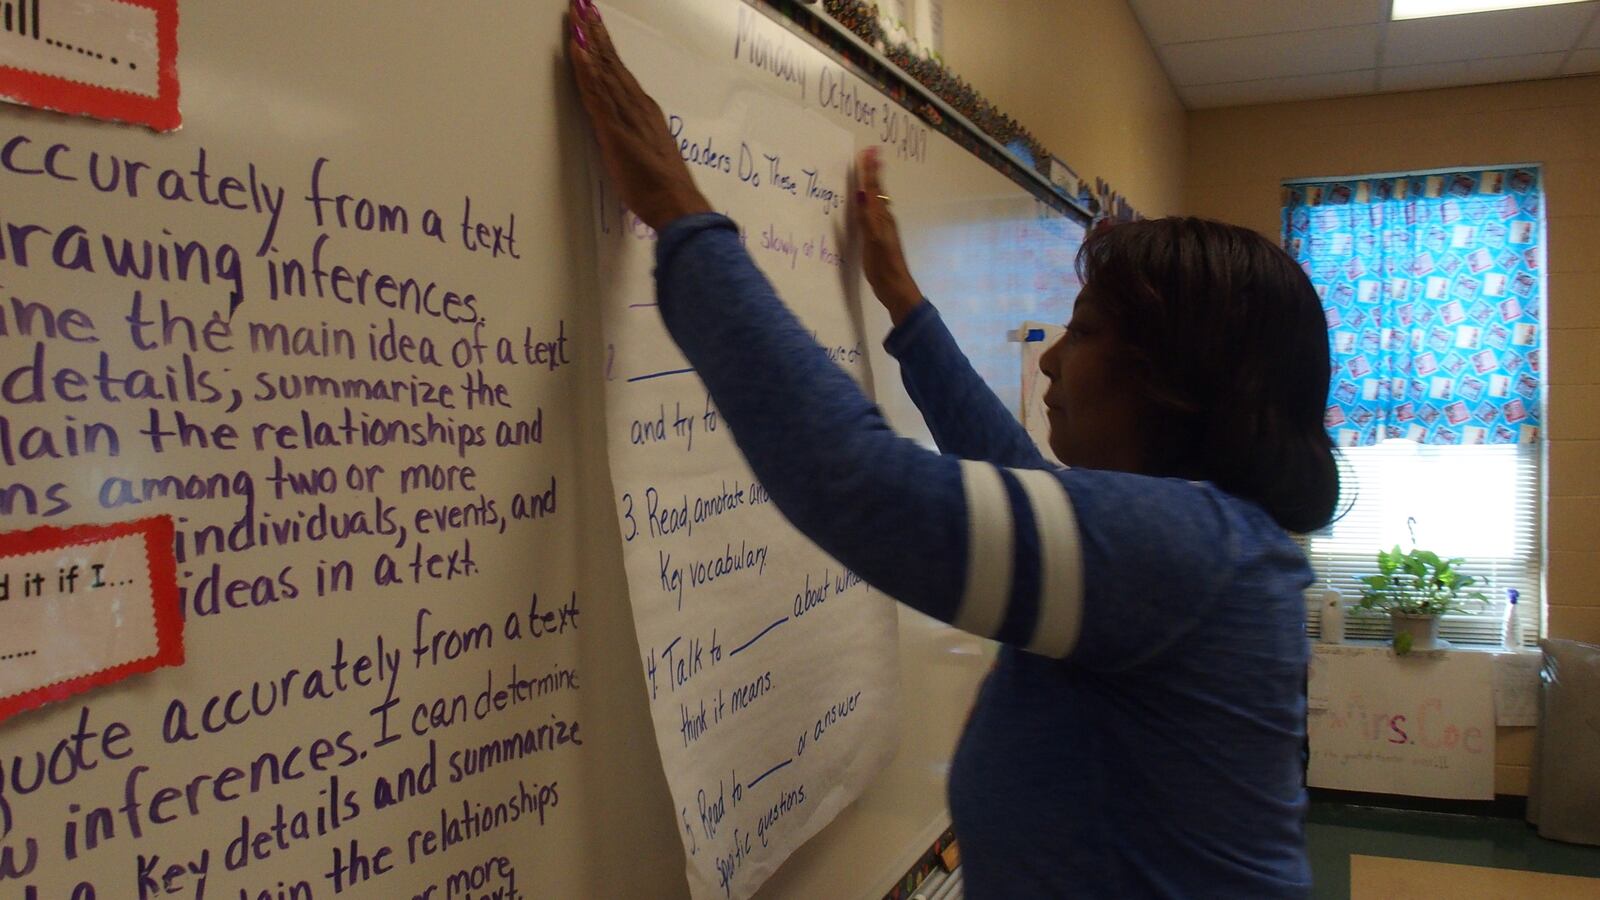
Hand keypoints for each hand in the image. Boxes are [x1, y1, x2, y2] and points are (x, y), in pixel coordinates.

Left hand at [566, 0, 711, 230]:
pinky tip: (578, 49)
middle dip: (594, 29)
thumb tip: (623, 132)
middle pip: (610, 60)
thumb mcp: (645, 154)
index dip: (603, 44)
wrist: (677, 204)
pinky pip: (597, 93)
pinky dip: (587, 69)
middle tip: (581, 3)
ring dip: (588, 40)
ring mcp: (626, 115)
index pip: (618, 69)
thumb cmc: (661, 188)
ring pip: (603, 69)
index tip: (592, 20)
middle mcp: (636, 105)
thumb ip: (634, 137)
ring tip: (577, 14)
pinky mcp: (614, 130)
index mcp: (643, 110)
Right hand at [852, 147, 922, 325]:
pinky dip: (867, 201)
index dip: (871, 171)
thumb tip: (861, 192)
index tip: (869, 151)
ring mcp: (881, 228)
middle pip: (877, 191)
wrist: (895, 288)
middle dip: (872, 172)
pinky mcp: (877, 238)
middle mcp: (883, 219)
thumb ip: (866, 217)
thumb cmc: (883, 266)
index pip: (875, 189)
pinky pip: (871, 212)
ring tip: (867, 170)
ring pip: (875, 200)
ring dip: (871, 184)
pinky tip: (864, 202)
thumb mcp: (873, 240)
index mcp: (882, 217)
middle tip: (869, 153)